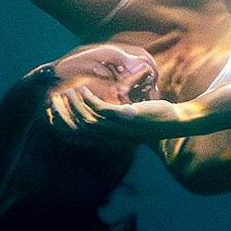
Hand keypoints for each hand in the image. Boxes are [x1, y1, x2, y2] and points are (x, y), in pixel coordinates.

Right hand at [46, 85, 196, 144]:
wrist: (177, 122)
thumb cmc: (155, 121)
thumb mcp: (132, 121)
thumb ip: (118, 119)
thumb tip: (106, 111)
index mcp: (111, 140)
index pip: (80, 138)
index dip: (63, 127)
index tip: (53, 114)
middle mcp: (112, 137)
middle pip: (78, 128)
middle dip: (62, 114)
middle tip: (53, 101)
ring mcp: (118, 128)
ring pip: (85, 118)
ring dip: (73, 104)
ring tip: (67, 92)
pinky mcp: (125, 118)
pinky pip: (99, 109)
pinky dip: (88, 99)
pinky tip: (83, 90)